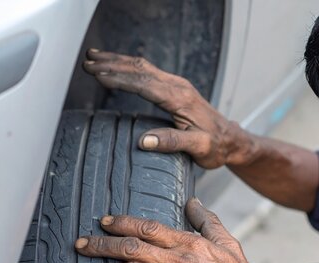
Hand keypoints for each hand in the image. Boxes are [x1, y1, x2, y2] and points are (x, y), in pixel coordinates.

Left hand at [74, 198, 270, 262]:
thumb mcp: (229, 245)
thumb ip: (208, 222)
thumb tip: (194, 202)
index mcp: (190, 244)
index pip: (149, 227)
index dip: (123, 223)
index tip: (105, 222)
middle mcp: (177, 260)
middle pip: (131, 247)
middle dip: (102, 244)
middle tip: (82, 244)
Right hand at [82, 49, 248, 168]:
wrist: (231, 139)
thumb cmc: (216, 146)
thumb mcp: (198, 148)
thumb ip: (173, 142)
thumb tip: (145, 141)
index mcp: (180, 99)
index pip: (143, 84)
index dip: (119, 78)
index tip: (97, 75)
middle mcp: (178, 87)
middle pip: (140, 70)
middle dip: (112, 64)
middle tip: (87, 63)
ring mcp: (177, 85)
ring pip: (143, 67)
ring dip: (118, 61)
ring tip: (94, 58)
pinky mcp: (176, 88)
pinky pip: (148, 72)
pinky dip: (128, 67)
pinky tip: (117, 66)